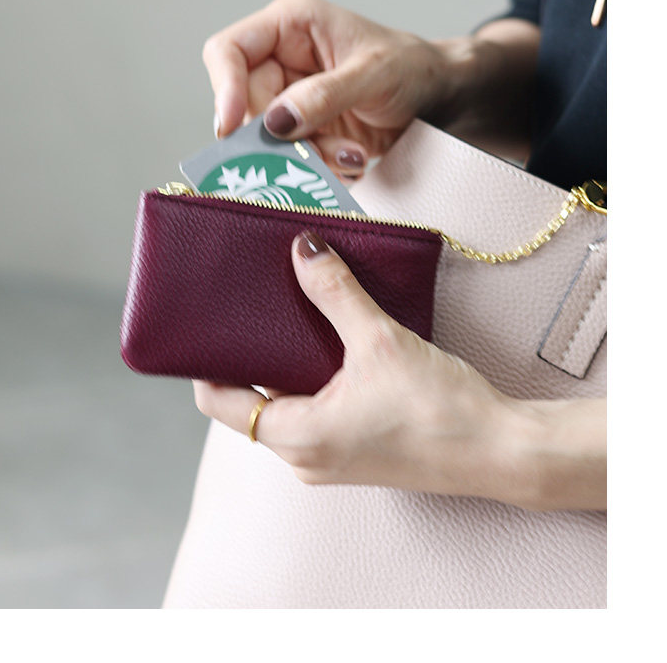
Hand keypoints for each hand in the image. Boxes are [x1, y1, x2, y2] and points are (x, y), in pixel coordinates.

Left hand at [194, 229, 529, 504]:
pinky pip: (316, 410)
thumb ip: (335, 293)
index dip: (207, 360)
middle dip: (249, 353)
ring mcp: (331, 458)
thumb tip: (303, 251)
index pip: (220, 401)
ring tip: (293, 311)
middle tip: (251, 304)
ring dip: (286, 362)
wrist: (501, 450)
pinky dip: (314, 377)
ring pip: (286, 403)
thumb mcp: (379, 340)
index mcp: (298, 438)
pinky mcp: (357, 451)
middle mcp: (306, 457)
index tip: (208, 320)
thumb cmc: (441, 410)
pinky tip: (332, 340)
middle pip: (251, 400)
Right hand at [202, 0, 453, 176]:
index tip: (232, 127)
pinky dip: (319, 166)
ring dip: (306, 156)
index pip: (228, 52)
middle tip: (322, 155)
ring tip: (352, 156)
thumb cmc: (411, 67)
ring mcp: (289, 96)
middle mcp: (281, 59)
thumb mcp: (374, 75)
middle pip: (246, 106)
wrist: (440, 97)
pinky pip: (291, 156)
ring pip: (268, 139)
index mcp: (290, 25)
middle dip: (282, 138)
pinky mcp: (303, 129)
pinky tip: (353, 160)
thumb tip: (276, 121)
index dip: (224, 88)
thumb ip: (324, 95)